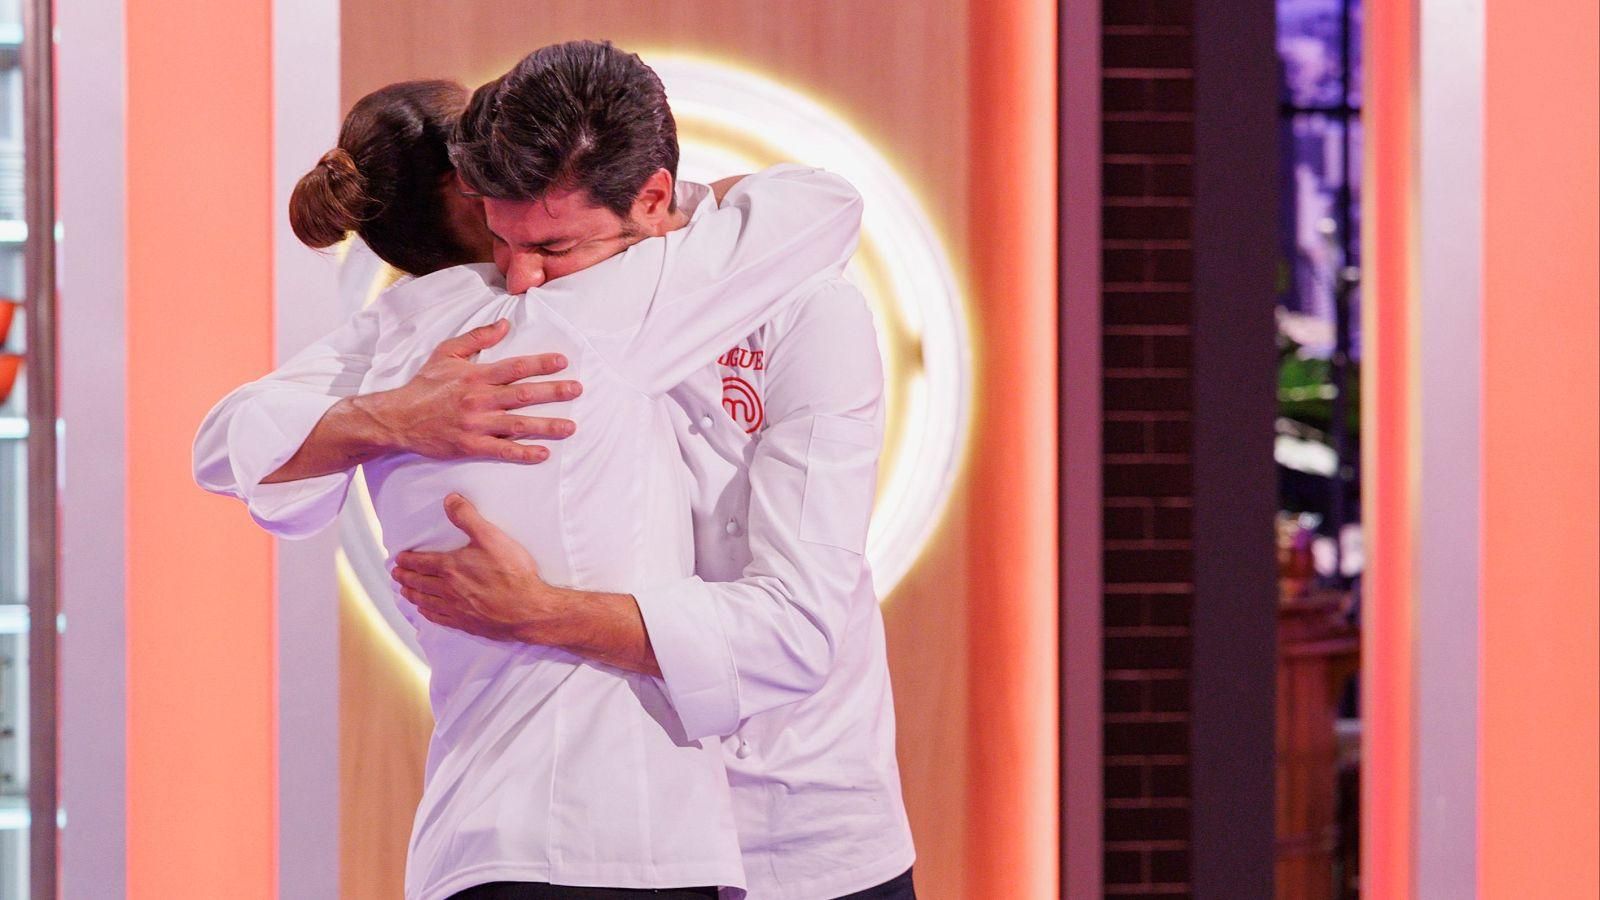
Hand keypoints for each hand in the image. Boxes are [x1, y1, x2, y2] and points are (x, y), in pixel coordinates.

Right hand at [362, 319, 580, 463]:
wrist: (397, 417)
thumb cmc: (424, 385)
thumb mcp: (446, 353)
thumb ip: (477, 337)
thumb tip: (504, 324)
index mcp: (475, 376)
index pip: (515, 367)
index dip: (540, 364)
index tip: (563, 362)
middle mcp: (479, 399)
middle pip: (524, 394)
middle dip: (554, 392)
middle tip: (577, 390)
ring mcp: (476, 424)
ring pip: (518, 424)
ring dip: (547, 426)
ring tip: (571, 427)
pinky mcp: (470, 446)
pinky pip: (502, 450)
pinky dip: (524, 452)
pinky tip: (543, 453)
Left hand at [391, 493, 562, 641]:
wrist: (527, 609)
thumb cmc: (512, 572)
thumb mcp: (492, 537)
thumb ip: (468, 517)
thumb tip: (449, 500)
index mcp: (451, 567)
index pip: (421, 563)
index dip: (407, 561)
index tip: (398, 559)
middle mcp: (448, 589)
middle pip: (419, 583)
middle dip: (404, 577)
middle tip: (396, 574)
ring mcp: (456, 608)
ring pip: (425, 601)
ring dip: (412, 595)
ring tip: (404, 591)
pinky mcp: (466, 623)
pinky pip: (438, 618)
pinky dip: (427, 613)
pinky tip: (425, 612)